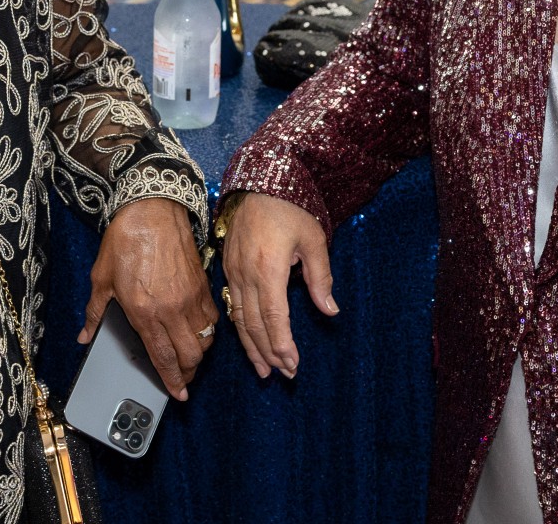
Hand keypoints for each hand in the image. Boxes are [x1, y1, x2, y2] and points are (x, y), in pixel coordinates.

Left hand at [81, 197, 218, 401]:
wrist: (153, 209)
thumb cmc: (124, 241)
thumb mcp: (101, 278)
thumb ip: (94, 311)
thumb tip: (84, 334)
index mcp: (144, 311)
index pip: (163, 357)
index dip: (172, 380)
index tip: (178, 394)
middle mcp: (171, 310)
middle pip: (190, 355)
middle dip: (188, 373)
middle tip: (183, 379)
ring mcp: (190, 298)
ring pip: (205, 340)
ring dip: (200, 355)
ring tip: (191, 359)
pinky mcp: (202, 285)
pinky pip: (212, 318)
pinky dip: (208, 331)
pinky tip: (199, 331)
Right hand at [220, 192, 337, 378]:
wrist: (259, 182)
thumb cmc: (290, 208)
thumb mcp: (313, 240)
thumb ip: (320, 278)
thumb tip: (330, 310)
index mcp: (268, 268)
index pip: (274, 318)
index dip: (283, 345)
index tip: (293, 365)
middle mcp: (245, 274)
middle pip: (254, 324)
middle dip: (269, 353)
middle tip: (283, 374)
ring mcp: (232, 271)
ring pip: (239, 318)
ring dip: (252, 346)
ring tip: (264, 369)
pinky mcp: (227, 266)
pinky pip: (231, 305)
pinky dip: (241, 327)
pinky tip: (249, 340)